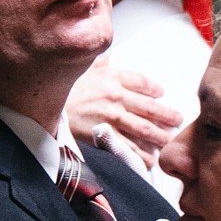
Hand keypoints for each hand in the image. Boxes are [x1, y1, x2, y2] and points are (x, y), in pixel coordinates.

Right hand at [65, 56, 182, 163]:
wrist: (44, 112)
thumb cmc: (61, 93)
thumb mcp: (79, 72)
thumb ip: (95, 67)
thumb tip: (104, 61)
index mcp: (111, 78)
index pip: (142, 82)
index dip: (155, 89)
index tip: (161, 94)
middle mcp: (115, 97)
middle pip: (150, 107)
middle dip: (167, 116)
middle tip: (177, 121)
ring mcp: (112, 119)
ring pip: (145, 129)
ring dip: (160, 137)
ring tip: (168, 141)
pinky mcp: (105, 137)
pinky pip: (129, 148)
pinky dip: (142, 156)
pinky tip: (149, 159)